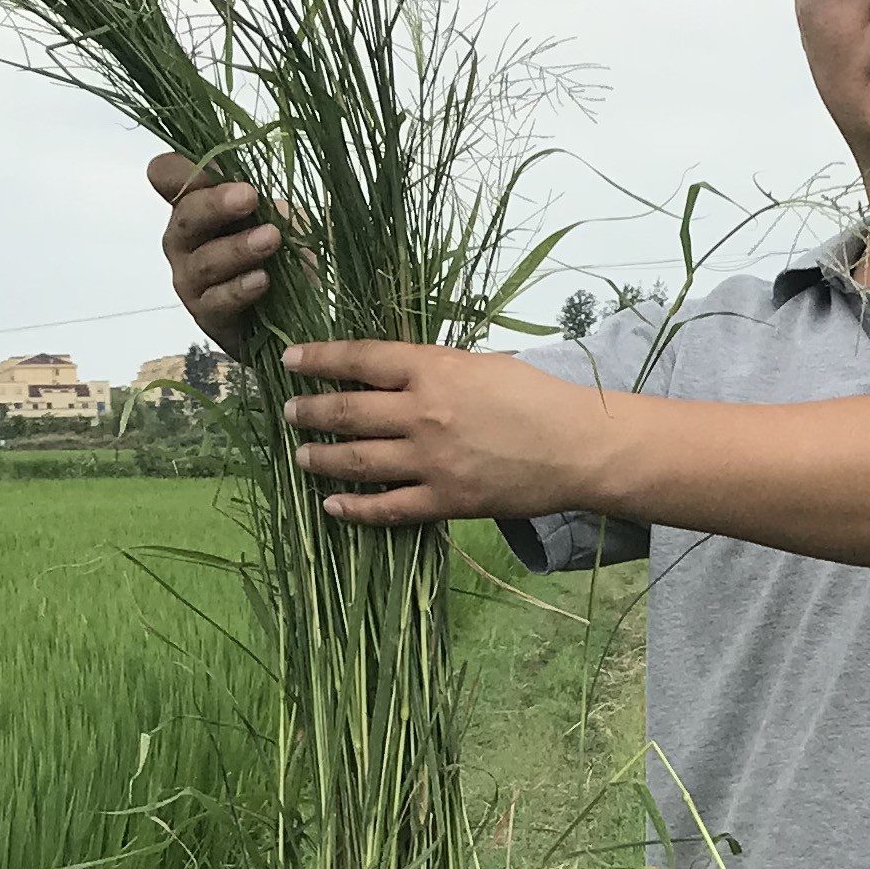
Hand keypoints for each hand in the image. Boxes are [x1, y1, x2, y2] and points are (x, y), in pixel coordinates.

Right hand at [148, 148, 282, 342]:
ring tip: (271, 240)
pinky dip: (240, 288)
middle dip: (216, 205)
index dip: (178, 168)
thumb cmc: (276, 252)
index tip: (210, 166)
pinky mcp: (206, 315)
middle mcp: (184, 240)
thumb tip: (253, 188)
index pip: (167, 176)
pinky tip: (262, 279)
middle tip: (250, 196)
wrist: (290, 312)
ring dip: (238, 248)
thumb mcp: (277, 215)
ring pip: (203, 261)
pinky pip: (217, 301)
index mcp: (195, 204)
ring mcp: (190, 279)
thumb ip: (263, 199)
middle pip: (185, 217)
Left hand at [282, 340, 607, 526]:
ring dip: (322, 458)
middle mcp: (423, 413)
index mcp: (434, 370)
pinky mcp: (446, 500)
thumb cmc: (538, 396)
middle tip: (290, 411)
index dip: (319, 359)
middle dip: (310, 411)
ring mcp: (431, 460)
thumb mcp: (482, 364)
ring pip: (358, 461)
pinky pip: (389, 508)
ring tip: (301, 456)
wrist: (579, 447)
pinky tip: (333, 506)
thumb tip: (395, 373)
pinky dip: (356, 509)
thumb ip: (435, 368)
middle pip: (348, 412)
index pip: (359, 359)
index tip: (291, 360)